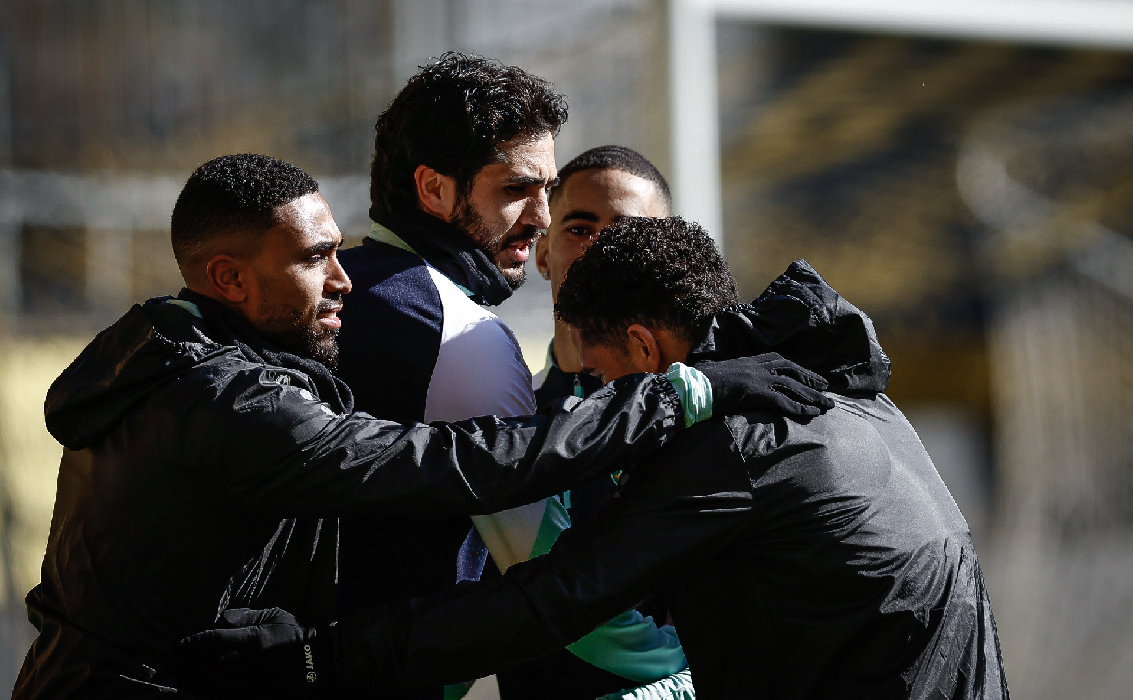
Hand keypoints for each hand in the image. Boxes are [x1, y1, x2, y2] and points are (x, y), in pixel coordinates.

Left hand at [168, 608, 337, 698]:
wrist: (323, 659)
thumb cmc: (298, 633)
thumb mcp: (275, 614)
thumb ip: (247, 616)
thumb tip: (222, 616)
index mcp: (250, 638)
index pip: (211, 640)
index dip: (190, 644)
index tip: (175, 647)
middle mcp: (247, 661)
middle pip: (206, 664)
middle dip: (183, 666)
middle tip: (166, 667)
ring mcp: (251, 682)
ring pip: (212, 686)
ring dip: (191, 685)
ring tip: (176, 684)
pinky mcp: (258, 697)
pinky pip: (229, 699)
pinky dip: (212, 698)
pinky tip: (201, 696)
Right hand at [695, 354, 834, 417]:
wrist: (691, 387)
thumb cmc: (699, 382)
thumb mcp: (718, 373)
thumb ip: (730, 375)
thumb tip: (730, 380)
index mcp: (748, 361)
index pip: (778, 360)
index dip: (796, 368)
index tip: (808, 375)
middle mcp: (756, 366)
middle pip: (791, 370)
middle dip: (810, 379)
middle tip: (826, 388)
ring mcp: (757, 379)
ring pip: (792, 386)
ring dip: (812, 396)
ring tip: (827, 405)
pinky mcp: (756, 393)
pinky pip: (783, 402)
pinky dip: (799, 408)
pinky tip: (810, 414)